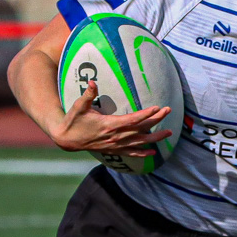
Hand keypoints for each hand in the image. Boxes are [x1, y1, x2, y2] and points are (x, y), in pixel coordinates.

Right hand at [50, 78, 172, 156]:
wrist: (67, 139)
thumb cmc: (74, 120)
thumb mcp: (80, 106)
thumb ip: (88, 94)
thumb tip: (93, 83)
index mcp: (109, 125)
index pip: (132, 120)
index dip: (146, 114)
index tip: (158, 108)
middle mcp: (115, 137)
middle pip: (141, 129)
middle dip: (156, 120)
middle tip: (168, 110)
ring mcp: (115, 145)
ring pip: (140, 142)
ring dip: (155, 138)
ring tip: (169, 133)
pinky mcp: (113, 151)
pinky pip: (131, 153)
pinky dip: (143, 153)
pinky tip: (153, 153)